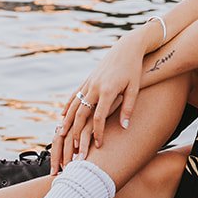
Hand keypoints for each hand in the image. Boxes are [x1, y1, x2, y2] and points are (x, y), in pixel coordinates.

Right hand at [52, 37, 144, 171]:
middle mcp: (95, 87)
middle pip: (81, 114)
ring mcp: (89, 83)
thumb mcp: (135, 88)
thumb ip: (128, 108)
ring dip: (68, 123)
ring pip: (74, 106)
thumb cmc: (134, 69)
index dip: (98, 133)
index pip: (99, 117)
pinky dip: (67, 108)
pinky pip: (74, 96)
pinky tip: (62, 118)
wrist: (126, 48)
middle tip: (76, 148)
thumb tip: (124, 127)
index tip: (99, 146)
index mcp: (108, 90)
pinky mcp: (87, 79)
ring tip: (64, 138)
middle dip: (77, 132)